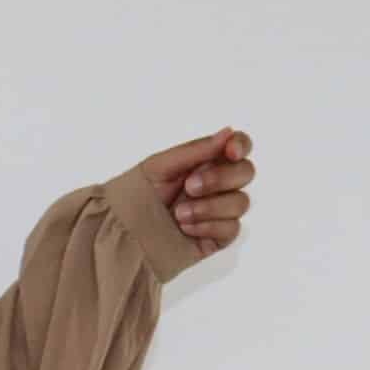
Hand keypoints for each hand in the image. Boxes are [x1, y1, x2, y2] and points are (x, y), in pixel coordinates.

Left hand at [137, 126, 254, 259]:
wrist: (123, 236)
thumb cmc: (137, 197)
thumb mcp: (161, 166)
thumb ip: (196, 150)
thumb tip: (229, 131)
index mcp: (205, 162)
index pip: (239, 148)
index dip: (240, 146)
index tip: (229, 152)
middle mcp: (217, 185)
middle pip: (245, 173)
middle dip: (220, 178)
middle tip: (190, 186)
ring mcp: (218, 212)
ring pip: (240, 202)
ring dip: (210, 206)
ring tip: (179, 214)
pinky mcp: (216, 238)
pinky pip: (231, 229)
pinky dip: (209, 226)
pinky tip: (186, 228)